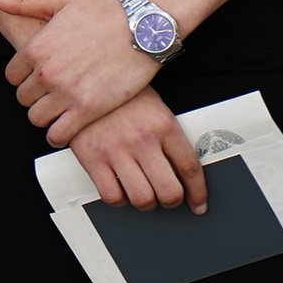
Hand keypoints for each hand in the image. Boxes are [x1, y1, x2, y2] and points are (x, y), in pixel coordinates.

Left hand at [0, 0, 157, 145]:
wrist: (143, 26)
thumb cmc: (102, 11)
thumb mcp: (58, 0)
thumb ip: (19, 0)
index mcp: (35, 48)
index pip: (12, 77)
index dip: (25, 77)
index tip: (39, 76)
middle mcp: (46, 73)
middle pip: (23, 98)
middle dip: (35, 96)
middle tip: (52, 93)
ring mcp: (66, 93)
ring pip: (37, 118)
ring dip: (46, 116)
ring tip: (59, 109)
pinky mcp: (88, 109)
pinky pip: (59, 134)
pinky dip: (59, 135)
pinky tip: (66, 127)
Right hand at [68, 89, 208, 213]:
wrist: (84, 79)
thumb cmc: (122, 96)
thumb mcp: (155, 108)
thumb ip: (170, 139)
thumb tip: (183, 173)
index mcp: (163, 124)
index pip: (190, 168)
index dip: (198, 193)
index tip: (198, 203)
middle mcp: (142, 139)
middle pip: (169, 191)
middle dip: (172, 201)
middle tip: (168, 198)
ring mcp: (116, 150)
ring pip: (142, 199)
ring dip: (147, 202)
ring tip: (144, 193)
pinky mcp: (92, 158)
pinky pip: (112, 196)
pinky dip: (120, 199)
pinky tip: (121, 188)